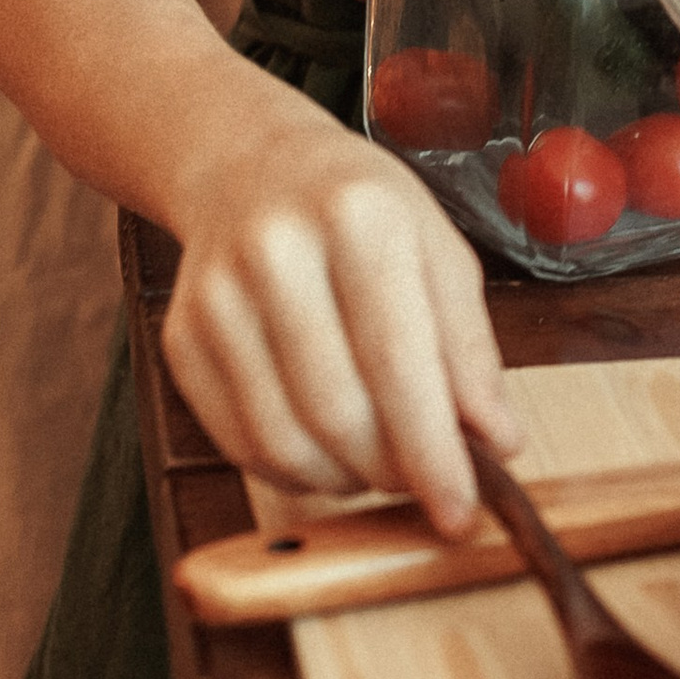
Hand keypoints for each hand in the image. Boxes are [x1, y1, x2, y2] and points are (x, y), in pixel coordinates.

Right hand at [161, 80, 517, 534]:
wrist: (249, 164)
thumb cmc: (359, 210)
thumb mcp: (437, 248)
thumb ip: (469, 347)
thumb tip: (497, 440)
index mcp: (359, 216)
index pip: (399, 364)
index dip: (434, 454)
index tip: (461, 514)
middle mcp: (277, 250)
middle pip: (339, 414)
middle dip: (392, 473)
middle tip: (424, 481)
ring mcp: (218, 295)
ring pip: (284, 441)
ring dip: (344, 478)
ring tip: (377, 460)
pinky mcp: (183, 337)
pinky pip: (240, 442)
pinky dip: (294, 470)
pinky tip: (326, 448)